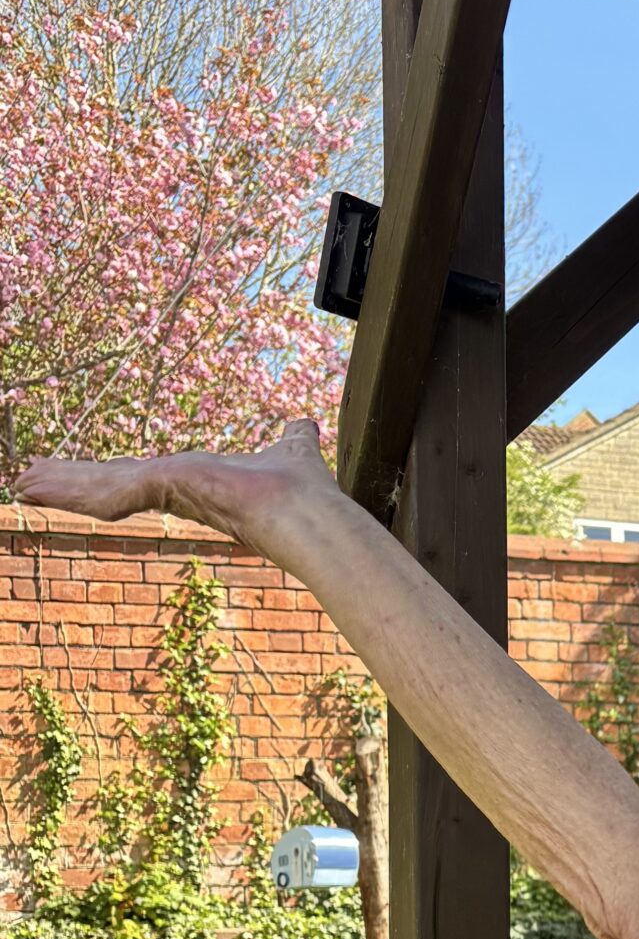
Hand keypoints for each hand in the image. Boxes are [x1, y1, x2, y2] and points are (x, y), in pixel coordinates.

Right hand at [13, 419, 339, 568]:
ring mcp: (167, 492)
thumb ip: (292, 437)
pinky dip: (73, 492)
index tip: (82, 476)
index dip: (108, 476)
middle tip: (27, 480)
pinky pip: (109, 490)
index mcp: (192, 482)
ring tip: (21, 484)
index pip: (139, 478)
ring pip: (101, 486)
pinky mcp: (163, 489)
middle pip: (110, 482)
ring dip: (60, 486)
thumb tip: (303, 424)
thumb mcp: (291, 448)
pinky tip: (37, 490)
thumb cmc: (302, 490)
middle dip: (68, 481)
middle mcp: (174, 490)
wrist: (309, 514)